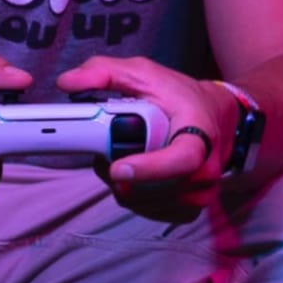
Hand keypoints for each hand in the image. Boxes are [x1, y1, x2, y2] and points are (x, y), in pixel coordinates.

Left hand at [63, 53, 238, 220]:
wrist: (214, 114)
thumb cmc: (179, 95)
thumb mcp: (143, 74)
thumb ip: (105, 72)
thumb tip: (69, 81)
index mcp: (199, 132)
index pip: (181, 159)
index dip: (150, 168)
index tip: (117, 167)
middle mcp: (205, 168)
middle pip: (154, 188)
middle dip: (121, 174)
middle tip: (108, 155)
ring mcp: (200, 192)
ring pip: (146, 201)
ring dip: (123, 184)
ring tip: (121, 159)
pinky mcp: (190, 207)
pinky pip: (150, 210)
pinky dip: (134, 195)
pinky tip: (134, 175)